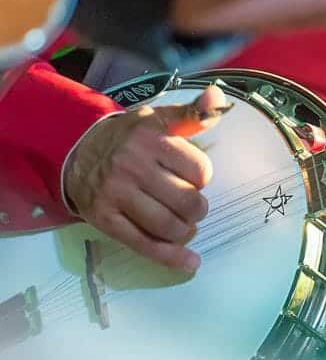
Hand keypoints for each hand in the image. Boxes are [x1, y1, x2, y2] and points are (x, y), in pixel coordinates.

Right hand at [64, 86, 228, 271]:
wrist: (75, 149)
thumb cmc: (129, 136)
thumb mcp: (159, 118)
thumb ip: (193, 113)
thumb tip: (217, 97)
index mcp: (152, 139)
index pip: (199, 171)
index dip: (202, 178)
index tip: (194, 178)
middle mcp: (133, 166)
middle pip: (187, 201)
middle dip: (198, 209)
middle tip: (193, 207)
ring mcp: (116, 194)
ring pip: (167, 226)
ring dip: (186, 231)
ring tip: (185, 226)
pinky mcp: (104, 218)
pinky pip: (143, 244)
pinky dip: (170, 257)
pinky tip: (189, 262)